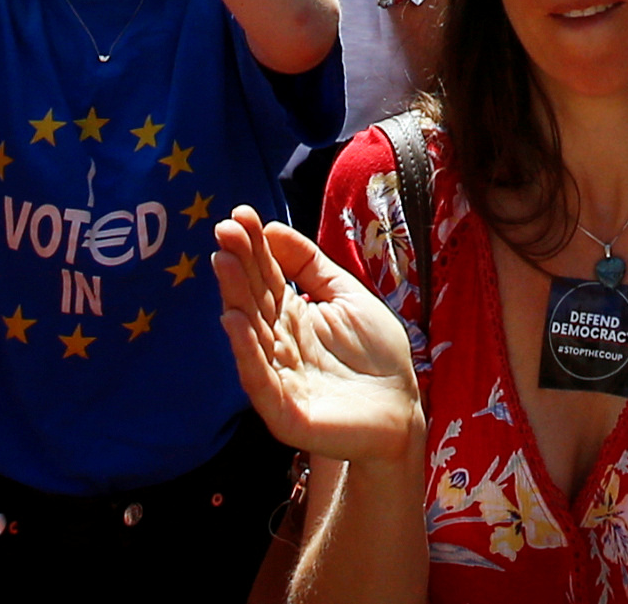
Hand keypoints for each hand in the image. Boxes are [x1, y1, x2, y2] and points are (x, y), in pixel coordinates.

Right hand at [212, 208, 425, 465]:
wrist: (403, 411)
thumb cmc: (377, 354)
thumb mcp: (347, 296)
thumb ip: (311, 264)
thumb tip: (271, 228)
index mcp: (293, 316)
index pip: (267, 277)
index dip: (253, 247)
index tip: (239, 214)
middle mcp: (278, 344)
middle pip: (254, 300)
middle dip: (239, 265)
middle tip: (224, 230)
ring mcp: (279, 378)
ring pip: (251, 335)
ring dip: (236, 299)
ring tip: (224, 263)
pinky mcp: (285, 412)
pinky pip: (260, 380)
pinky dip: (246, 352)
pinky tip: (234, 320)